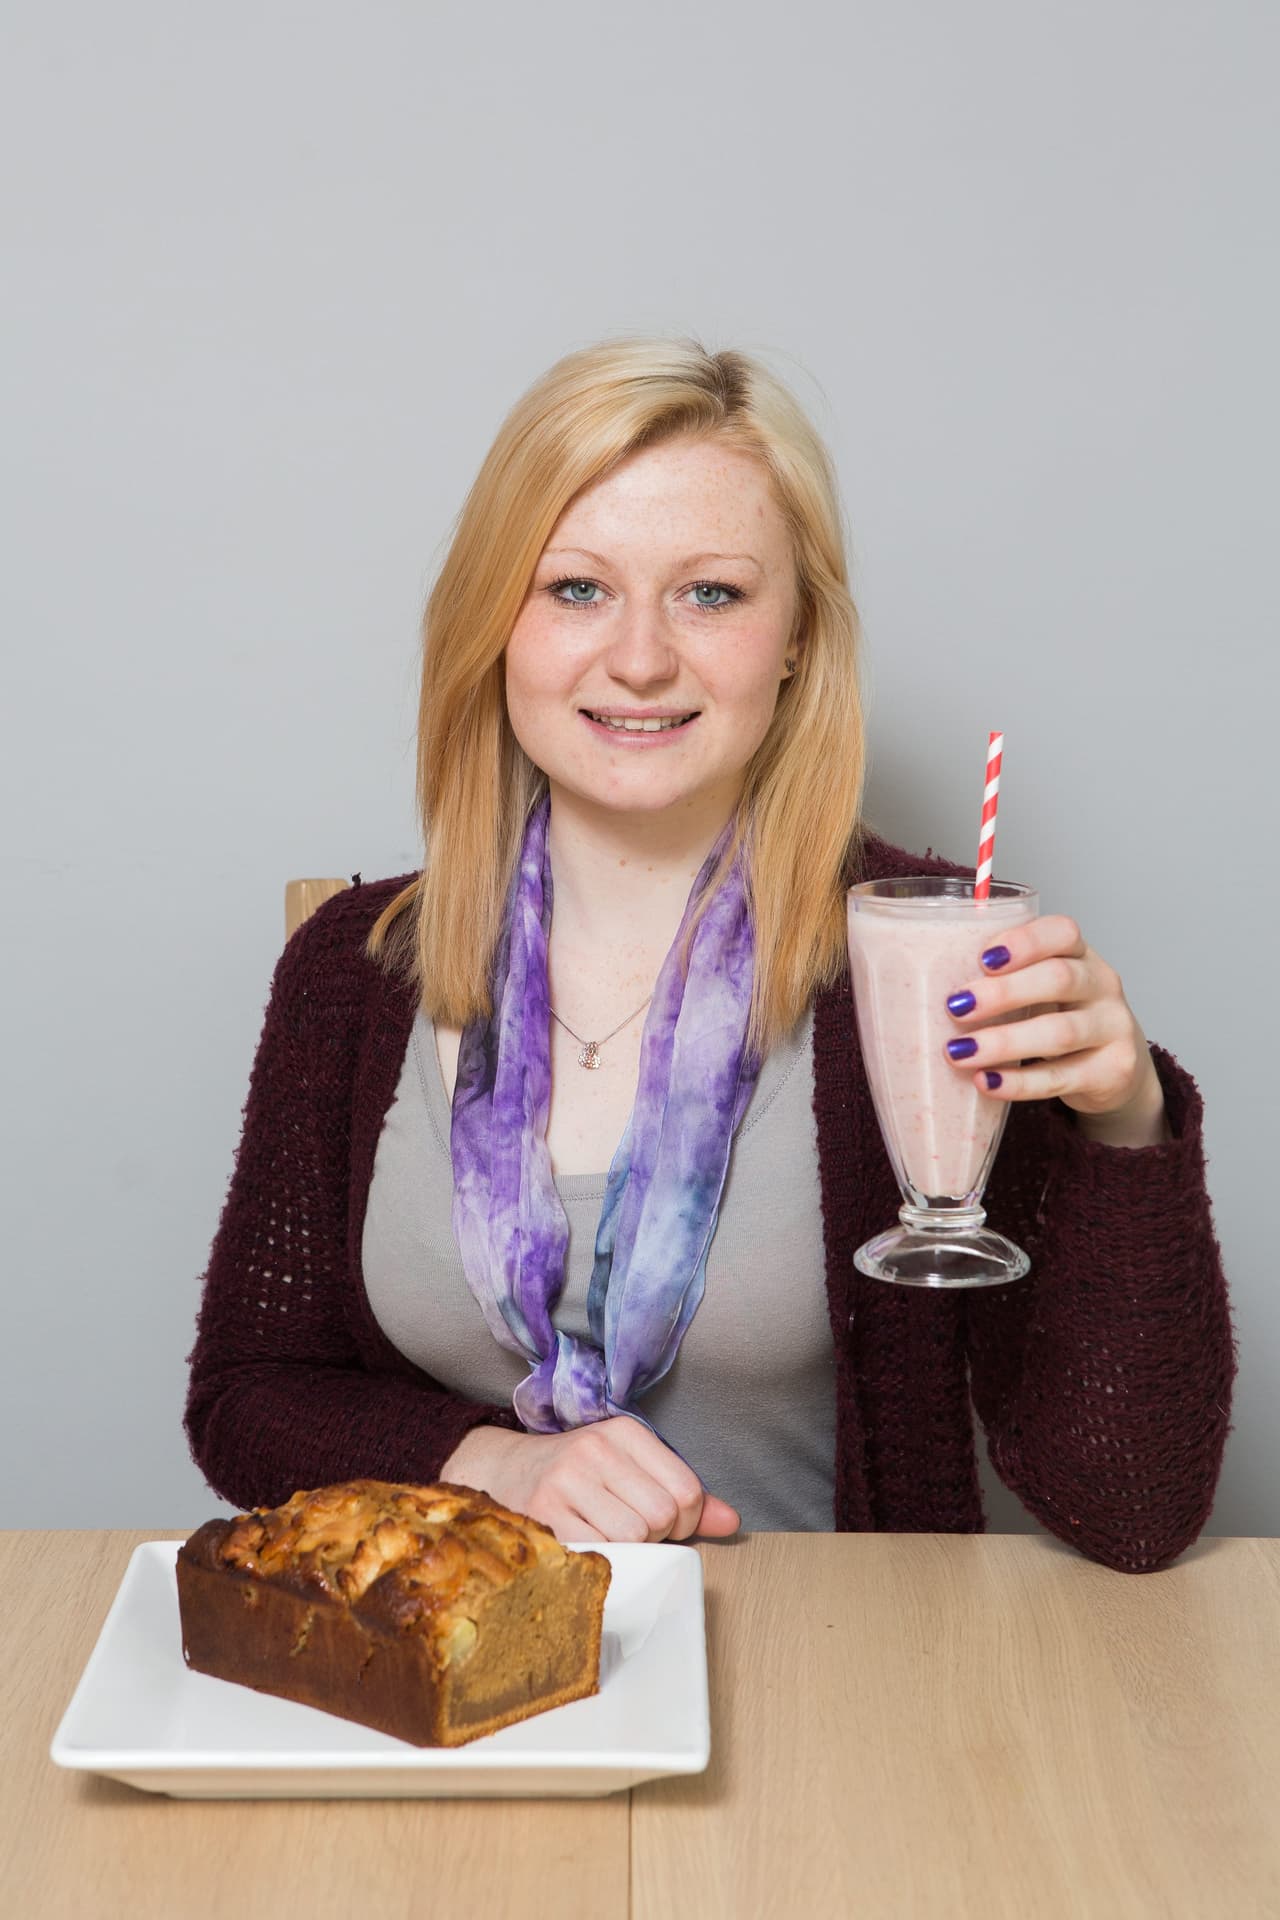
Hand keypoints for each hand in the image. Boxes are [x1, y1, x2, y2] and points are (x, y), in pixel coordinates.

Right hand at [438, 1416, 740, 1545]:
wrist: (501, 1470)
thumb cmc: (577, 1474)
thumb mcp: (630, 1468)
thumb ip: (682, 1494)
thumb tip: (731, 1522)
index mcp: (625, 1431)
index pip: (687, 1490)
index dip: (685, 1522)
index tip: (663, 1523)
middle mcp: (597, 1448)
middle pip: (662, 1516)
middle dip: (656, 1537)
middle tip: (631, 1531)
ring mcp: (566, 1479)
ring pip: (633, 1536)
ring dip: (627, 1550)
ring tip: (606, 1534)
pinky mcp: (543, 1512)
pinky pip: (597, 1551)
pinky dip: (600, 1557)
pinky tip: (585, 1542)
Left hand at [942, 914, 1170, 1147]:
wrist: (1116, 1069)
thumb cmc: (1059, 1017)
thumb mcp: (1038, 989)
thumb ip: (999, 979)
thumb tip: (918, 981)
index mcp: (1080, 954)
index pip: (1063, 932)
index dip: (1024, 941)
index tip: (983, 958)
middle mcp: (1102, 985)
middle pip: (1059, 979)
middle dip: (1003, 992)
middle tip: (955, 1007)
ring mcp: (1112, 1029)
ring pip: (1060, 1032)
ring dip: (1003, 1042)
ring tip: (959, 1052)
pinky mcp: (1112, 1072)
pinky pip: (1061, 1077)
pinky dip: (1020, 1083)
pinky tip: (986, 1082)